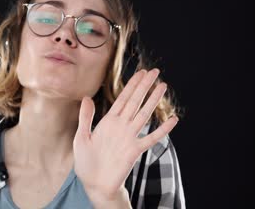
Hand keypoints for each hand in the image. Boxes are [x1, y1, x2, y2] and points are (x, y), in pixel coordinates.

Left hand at [73, 69, 178, 199]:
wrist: (94, 183)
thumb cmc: (86, 162)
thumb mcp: (81, 137)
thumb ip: (86, 118)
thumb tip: (86, 97)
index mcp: (109, 121)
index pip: (123, 98)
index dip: (132, 85)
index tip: (140, 73)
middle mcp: (121, 126)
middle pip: (136, 101)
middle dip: (145, 86)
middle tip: (155, 71)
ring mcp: (130, 137)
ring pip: (144, 114)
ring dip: (154, 101)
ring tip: (163, 86)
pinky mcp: (136, 150)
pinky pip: (152, 138)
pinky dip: (162, 129)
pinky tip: (172, 120)